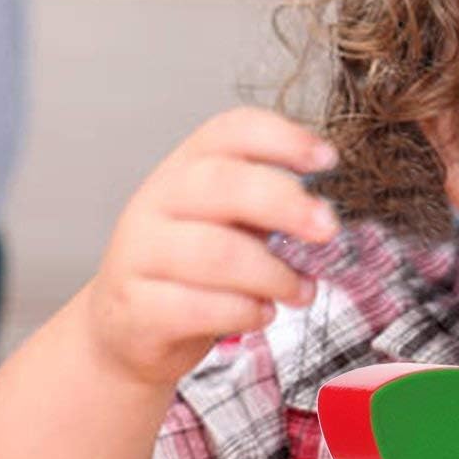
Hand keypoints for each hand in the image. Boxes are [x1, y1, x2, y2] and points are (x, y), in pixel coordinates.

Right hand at [85, 107, 339, 386]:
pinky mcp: (137, 306)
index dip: (282, 139)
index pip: (230, 132)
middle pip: (223, 184)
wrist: (131, 326)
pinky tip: (263, 314)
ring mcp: (141, 253)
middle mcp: (158, 201)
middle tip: (328, 230)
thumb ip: (271, 210)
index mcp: (187, 169)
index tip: (328, 160)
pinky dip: (244, 312)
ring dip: (274, 275)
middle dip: (287, 204)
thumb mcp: (231, 225)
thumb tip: (328, 212)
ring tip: (301, 291)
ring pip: (215, 252)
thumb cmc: (194, 270)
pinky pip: (197, 307)